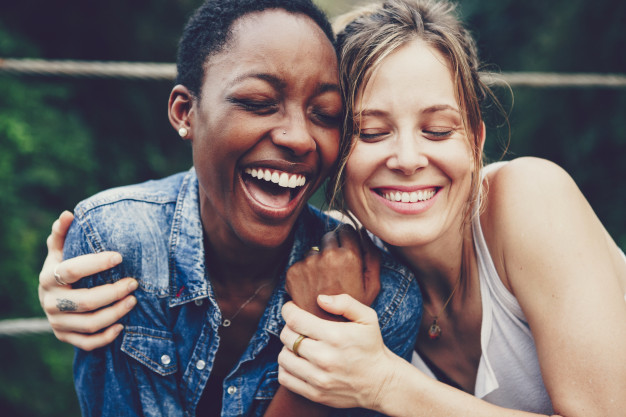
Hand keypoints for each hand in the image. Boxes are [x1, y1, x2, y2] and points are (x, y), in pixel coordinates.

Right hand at [38, 211, 137, 350]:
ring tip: (134, 300)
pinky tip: (123, 326)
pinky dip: (106, 337)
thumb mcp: (60, 251)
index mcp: (48, 277)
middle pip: (85, 301)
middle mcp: (49, 302)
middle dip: (113, 292)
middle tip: (134, 283)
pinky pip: (87, 343)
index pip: (72, 270)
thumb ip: (63, 233)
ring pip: (89, 324)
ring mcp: (57, 322)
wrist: (52, 298)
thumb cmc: (63, 269)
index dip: (96, 263)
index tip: (120, 257)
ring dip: (115, 313)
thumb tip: (68, 214)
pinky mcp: (65, 337)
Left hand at [278, 295, 401, 410]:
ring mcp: (318, 378)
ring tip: (298, 344)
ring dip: (287, 348)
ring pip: (283, 357)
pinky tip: (297, 361)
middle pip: (287, 337)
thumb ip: (345, 303)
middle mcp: (324, 358)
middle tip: (297, 326)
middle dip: (288, 327)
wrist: (381, 383)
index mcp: (335, 336)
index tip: (291, 308)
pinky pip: (285, 378)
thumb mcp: (367, 318)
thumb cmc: (371, 346)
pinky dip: (286, 368)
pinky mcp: (315, 394)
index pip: (295, 320)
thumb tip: (320, 299)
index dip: (288, 310)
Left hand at [285, 225, 379, 320]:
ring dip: (317, 261)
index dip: (348, 238)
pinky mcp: (293, 273)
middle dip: (332, 248)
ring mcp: (308, 264)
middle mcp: (327, 256)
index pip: (346, 229)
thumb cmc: (353, 311)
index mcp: (349, 257)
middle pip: (328, 237)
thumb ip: (372, 256)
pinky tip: (312, 290)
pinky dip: (304, 273)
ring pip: (313, 251)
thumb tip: (363, 231)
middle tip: (335, 271)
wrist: (327, 334)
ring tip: (323, 284)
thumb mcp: (372, 286)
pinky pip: (300, 264)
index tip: (347, 250)